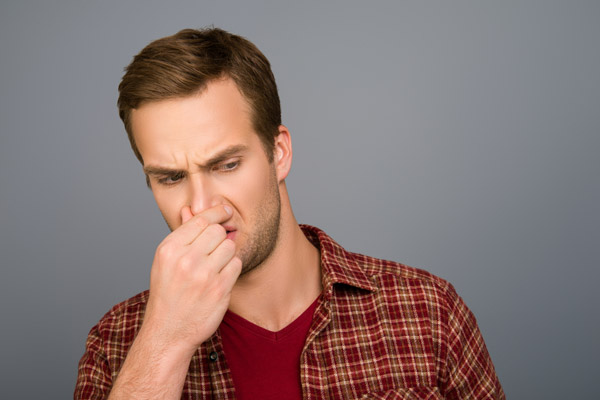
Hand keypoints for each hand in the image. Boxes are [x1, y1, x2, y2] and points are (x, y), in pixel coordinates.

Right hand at [142, 204, 241, 353]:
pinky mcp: (219, 289)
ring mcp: (203, 275)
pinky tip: (220, 278)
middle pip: (218, 231)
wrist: (168, 331)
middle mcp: (185, 260)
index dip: (217, 212)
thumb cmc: (167, 293)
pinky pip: (236, 265)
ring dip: (227, 254)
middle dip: (221, 237)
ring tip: (215, 265)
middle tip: (215, 248)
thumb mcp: (165, 261)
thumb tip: (193, 210)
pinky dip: (231, 269)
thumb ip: (183, 235)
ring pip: (230, 246)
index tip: (227, 211)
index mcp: (169, 249)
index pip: (201, 219)